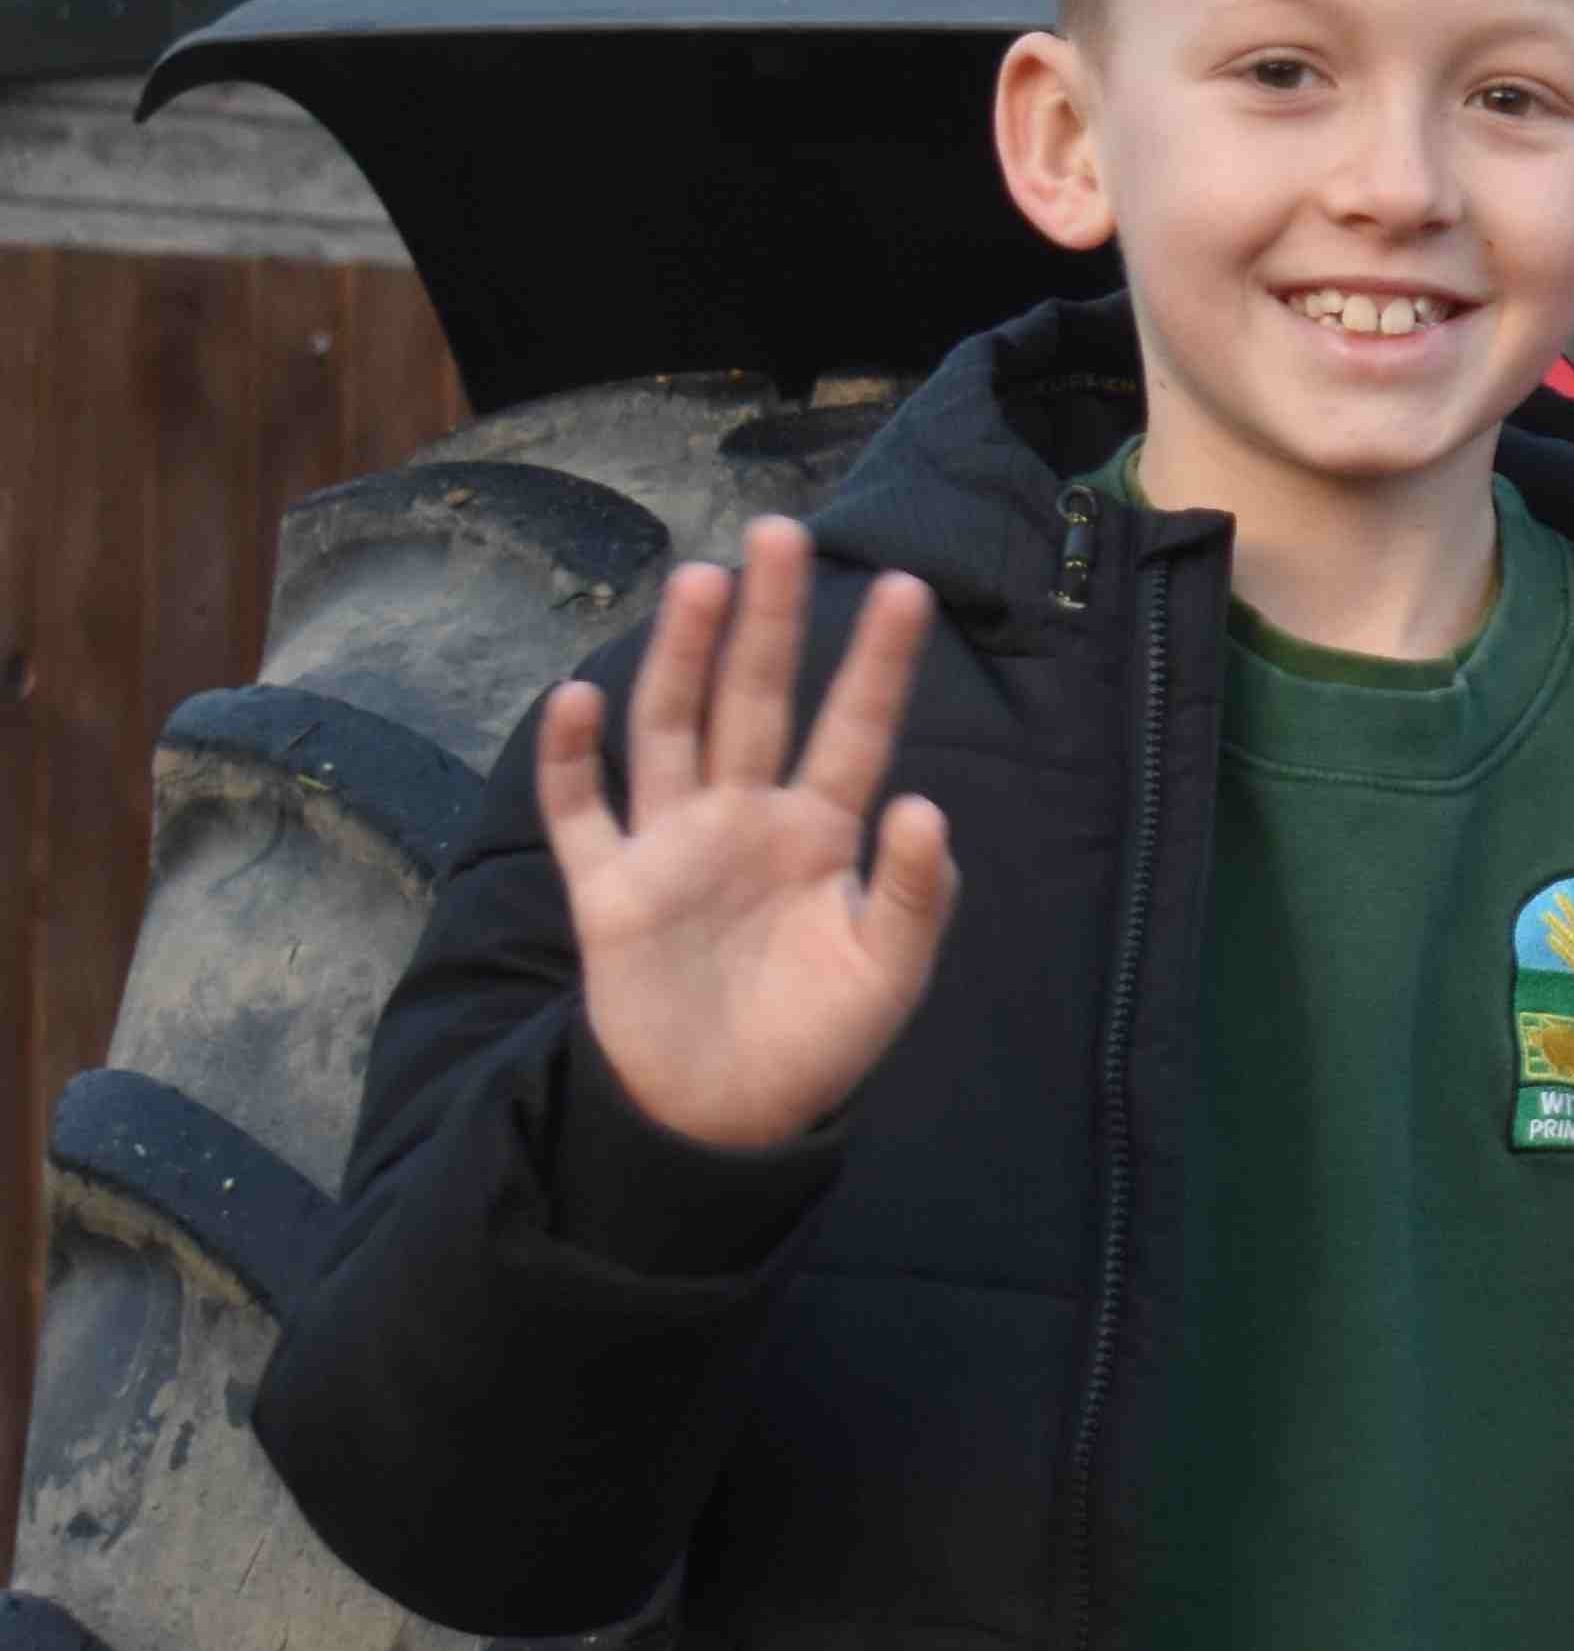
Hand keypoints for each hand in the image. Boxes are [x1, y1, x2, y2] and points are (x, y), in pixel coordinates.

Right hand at [537, 517, 959, 1154]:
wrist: (722, 1116)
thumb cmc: (817, 1037)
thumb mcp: (888, 971)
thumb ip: (915, 893)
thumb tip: (925, 806)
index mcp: (821, 830)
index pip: (855, 727)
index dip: (878, 662)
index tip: (908, 587)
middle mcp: (745, 817)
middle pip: (757, 699)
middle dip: (769, 621)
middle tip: (778, 533)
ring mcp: (673, 846)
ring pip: (672, 729)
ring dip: (681, 657)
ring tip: (699, 581)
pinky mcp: (609, 891)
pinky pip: (582, 815)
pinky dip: (571, 760)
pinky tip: (575, 700)